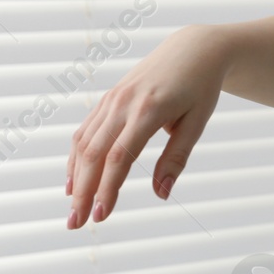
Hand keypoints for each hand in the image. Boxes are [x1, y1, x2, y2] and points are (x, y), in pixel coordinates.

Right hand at [65, 25, 228, 227]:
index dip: (107, 189)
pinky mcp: (108, 99)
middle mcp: (123, 104)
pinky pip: (85, 131)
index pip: (119, 158)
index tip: (102, 216)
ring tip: (73, 208)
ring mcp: (112, 99)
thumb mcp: (197, 123)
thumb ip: (176, 158)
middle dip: (83, 192)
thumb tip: (161, 194)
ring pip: (84, 143)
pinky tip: (74, 180)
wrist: (193, 49)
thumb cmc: (200, 88)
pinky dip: (76, 157)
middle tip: (76, 223)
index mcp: (148, 110)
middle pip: (94, 154)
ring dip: (75, 178)